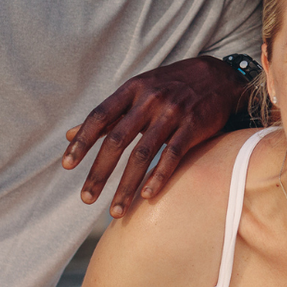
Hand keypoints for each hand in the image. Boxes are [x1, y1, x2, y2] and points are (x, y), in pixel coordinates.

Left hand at [62, 56, 246, 216]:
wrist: (219, 76)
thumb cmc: (172, 86)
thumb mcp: (138, 91)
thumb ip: (107, 115)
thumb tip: (69, 134)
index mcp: (133, 89)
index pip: (100, 116)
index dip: (82, 141)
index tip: (67, 165)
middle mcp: (150, 100)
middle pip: (117, 140)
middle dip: (100, 172)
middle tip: (86, 198)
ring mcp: (173, 113)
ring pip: (143, 154)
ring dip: (126, 185)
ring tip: (115, 211)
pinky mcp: (194, 126)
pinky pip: (173, 155)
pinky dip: (159, 177)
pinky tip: (147, 197)